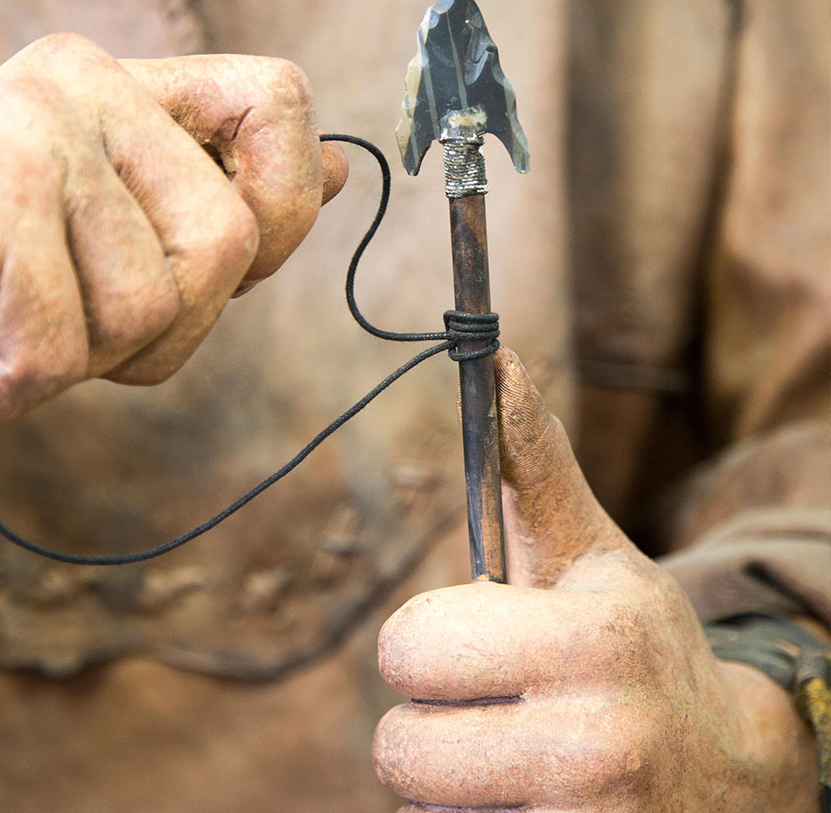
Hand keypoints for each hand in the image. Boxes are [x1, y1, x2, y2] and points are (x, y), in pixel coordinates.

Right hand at [0, 33, 346, 427]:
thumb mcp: (113, 218)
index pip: (279, 104)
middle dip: (167, 328)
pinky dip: (10, 390)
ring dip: (80, 362)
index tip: (234, 255)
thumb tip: (341, 173)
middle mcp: (79, 88)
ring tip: (1, 328)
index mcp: (126, 85)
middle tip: (71, 322)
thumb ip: (218, 193)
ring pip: (150, 314)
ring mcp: (24, 143)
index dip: (284, 202)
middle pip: (226, 247)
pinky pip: (59, 352)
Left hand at [374, 348, 818, 811]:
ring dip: (448, 780)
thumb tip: (499, 361)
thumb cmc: (637, 649)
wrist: (730, 780)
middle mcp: (597, 746)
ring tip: (516, 756)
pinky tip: (529, 803)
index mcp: (594, 639)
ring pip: (419, 808)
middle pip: (399, 746)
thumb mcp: (594, 559)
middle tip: (488, 705)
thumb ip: (535, 467)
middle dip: (429, 717)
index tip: (469, 639)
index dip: (425, 642)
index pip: (409, 646)